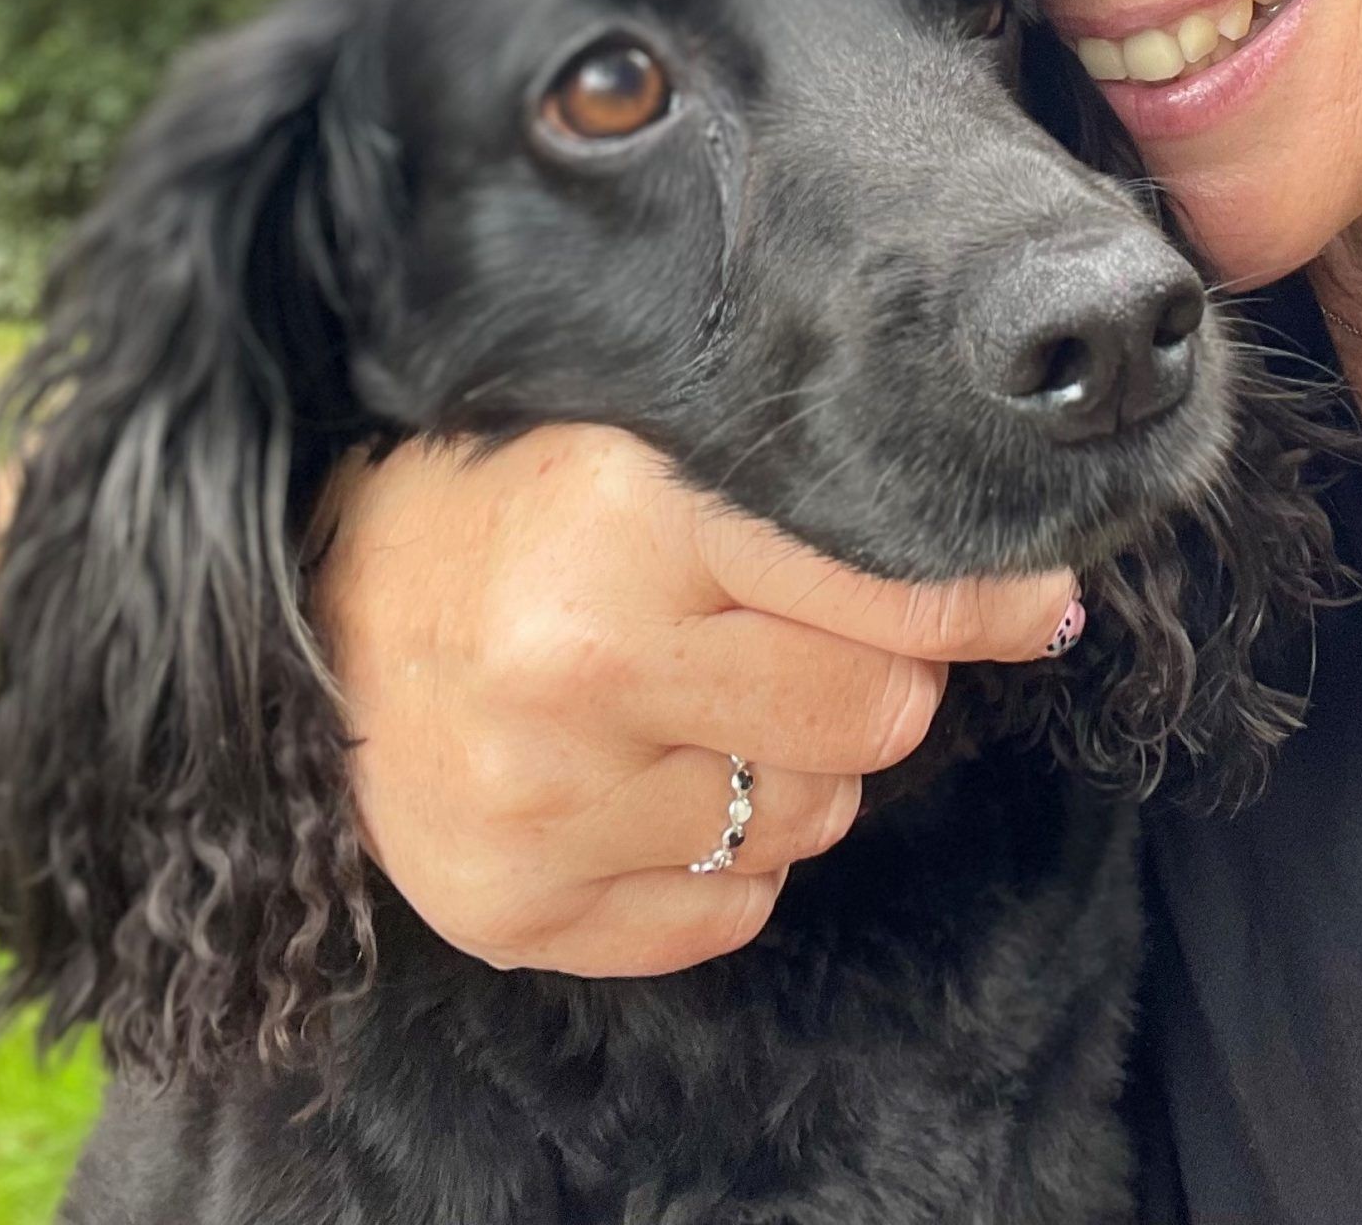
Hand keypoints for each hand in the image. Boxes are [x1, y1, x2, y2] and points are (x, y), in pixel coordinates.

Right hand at [310, 428, 1076, 979]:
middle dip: (880, 681)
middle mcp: (581, 665)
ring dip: (791, 767)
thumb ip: (807, 498)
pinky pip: (725, 915)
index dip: (987, 595)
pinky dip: (721, 858)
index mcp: (624, 516)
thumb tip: (1029, 590)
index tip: (1045, 596)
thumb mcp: (647, 446)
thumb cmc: (509, 503)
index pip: (885, 587)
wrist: (317, 601)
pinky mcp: (508, 911)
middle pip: (874, 722)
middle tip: (811, 636)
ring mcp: (540, 804)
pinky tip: (650, 778)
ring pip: (808, 823)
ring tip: (698, 697)